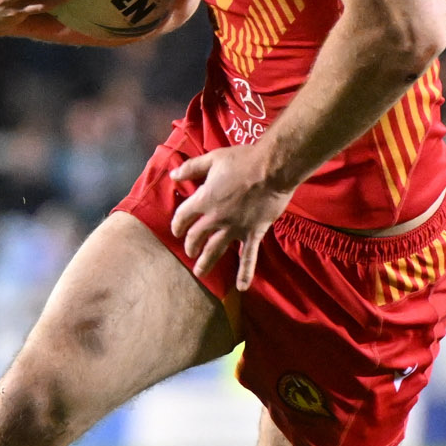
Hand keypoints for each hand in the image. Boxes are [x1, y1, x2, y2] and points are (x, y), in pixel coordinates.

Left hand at [169, 143, 296, 289]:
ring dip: (206, 263)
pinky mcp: (253, 233)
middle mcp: (215, 218)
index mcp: (204, 199)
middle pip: (196, 236)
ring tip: (200, 272)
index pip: (183, 216)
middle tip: (189, 251)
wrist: (272, 168)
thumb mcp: (212, 158)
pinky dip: (245, 272)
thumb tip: (173, 175)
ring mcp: (234, 228)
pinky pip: (249, 257)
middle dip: (190, 245)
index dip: (177, 224)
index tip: (177, 230)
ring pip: (215, 250)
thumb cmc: (242, 160)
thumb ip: (191, 168)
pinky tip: (241, 286)